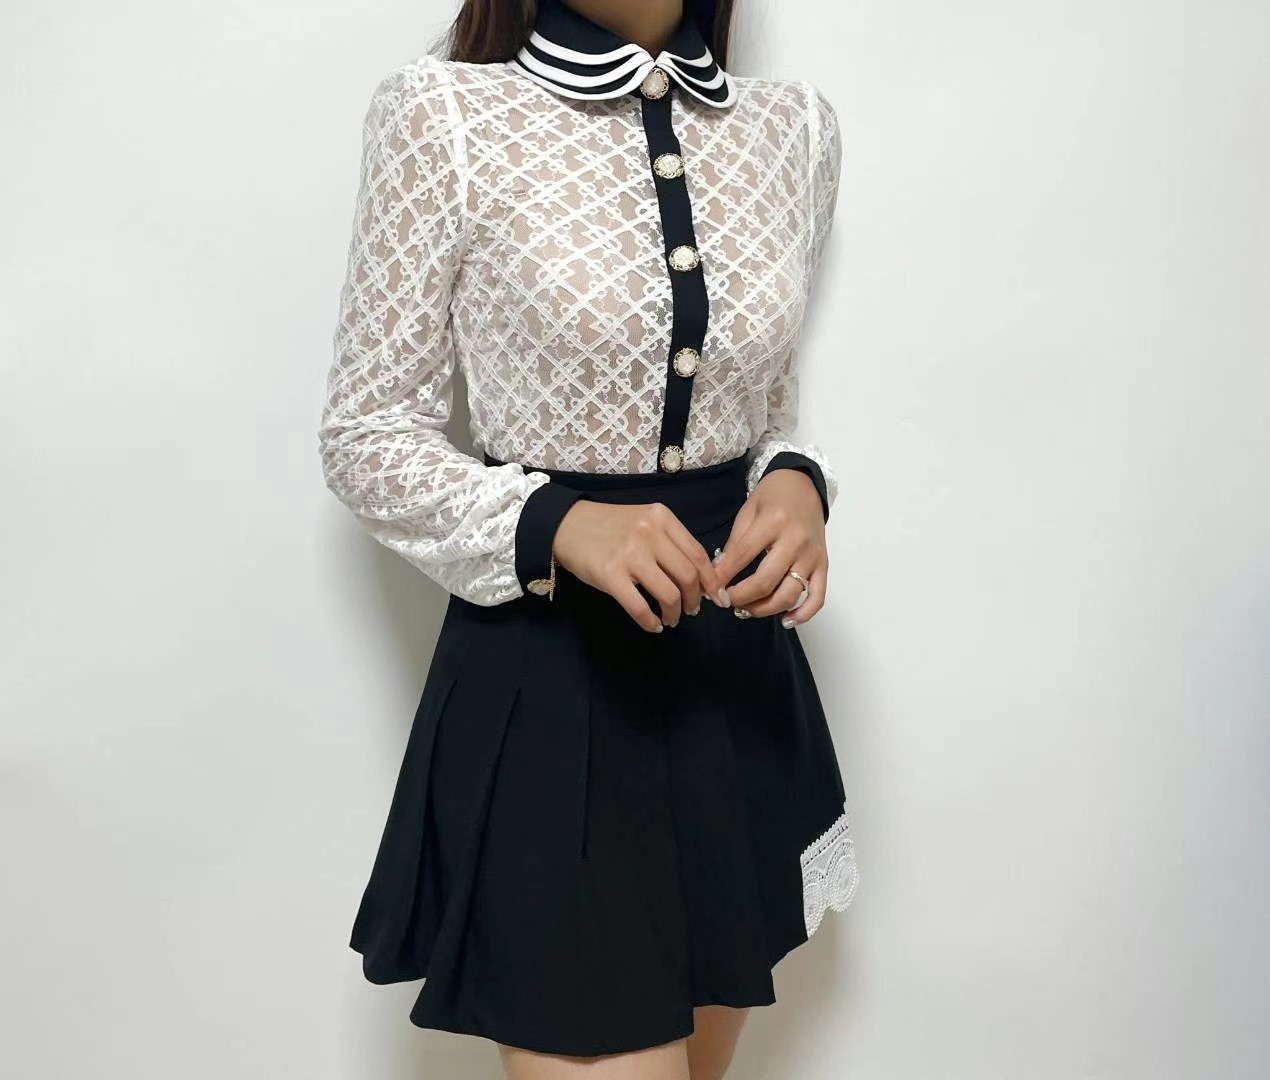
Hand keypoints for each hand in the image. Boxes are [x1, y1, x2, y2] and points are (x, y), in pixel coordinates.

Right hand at [552, 500, 726, 632]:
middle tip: (691, 610)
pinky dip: (650, 622)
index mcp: (662, 518)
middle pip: (688, 576)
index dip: (710, 581)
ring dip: (675, 613)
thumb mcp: (645, 522)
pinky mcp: (610, 575)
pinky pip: (639, 607)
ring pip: (668, 593)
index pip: (698, 554)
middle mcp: (649, 533)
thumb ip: (671, 543)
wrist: (567, 525)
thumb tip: (701, 578)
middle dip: (694, 600)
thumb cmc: (610, 527)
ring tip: (671, 618)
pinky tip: (653, 625)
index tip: (714, 597)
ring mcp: (629, 554)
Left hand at [711, 469, 827, 625]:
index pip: (742, 556)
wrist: (804, 485)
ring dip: (764, 608)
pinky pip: (817, 596)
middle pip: (765, 581)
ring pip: (789, 594)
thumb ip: (734, 544)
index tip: (709, 590)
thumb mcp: (747, 512)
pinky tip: (785, 621)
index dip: (722, 577)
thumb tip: (716, 574)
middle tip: (726, 601)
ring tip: (746, 609)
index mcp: (772, 522)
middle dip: (740, 597)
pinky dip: (803, 614)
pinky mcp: (823, 565)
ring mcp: (811, 555)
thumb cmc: (772, 497)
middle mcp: (795, 541)